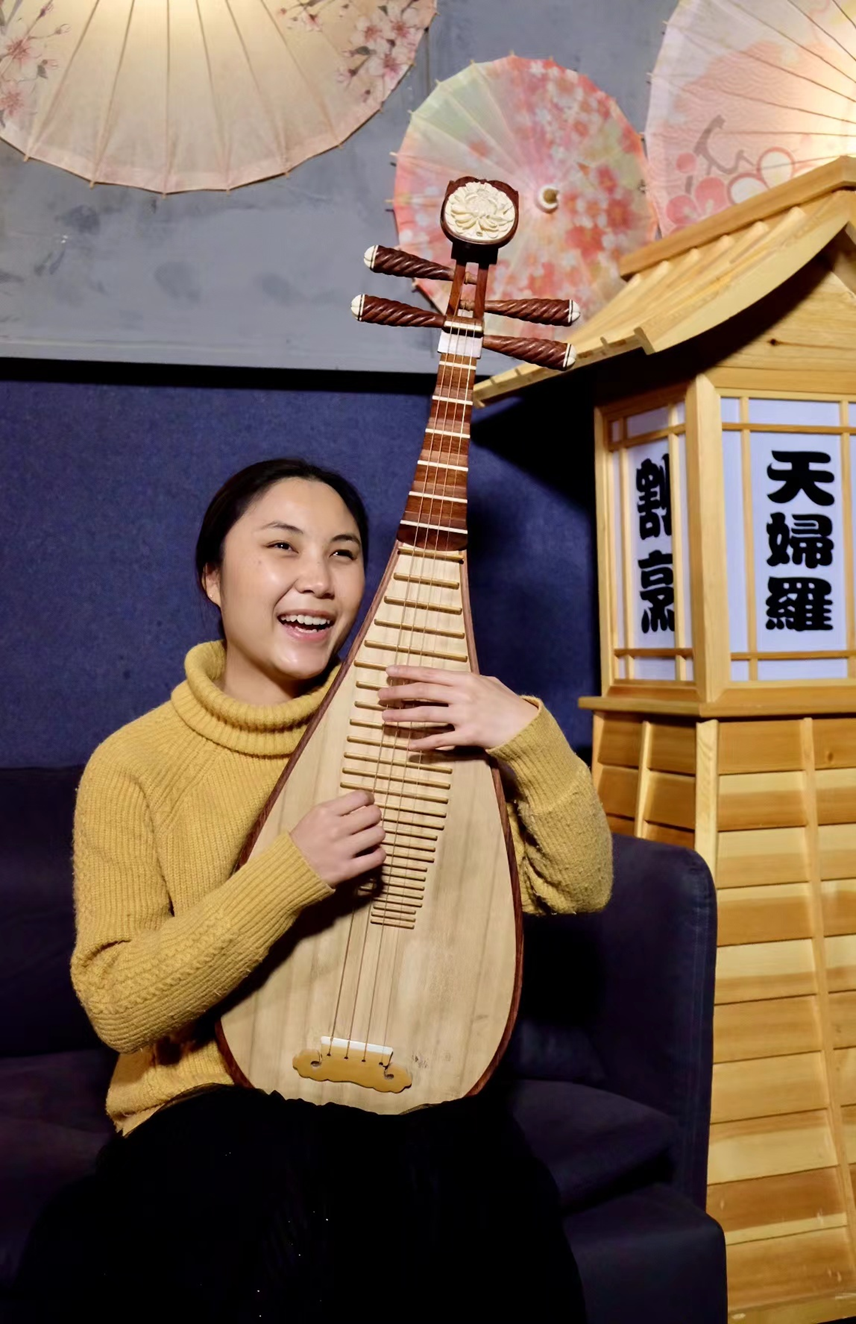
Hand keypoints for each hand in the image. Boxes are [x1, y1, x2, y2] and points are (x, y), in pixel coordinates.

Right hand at [290, 791, 384, 887]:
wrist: (286, 871)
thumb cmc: (302, 842)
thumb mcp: (313, 817)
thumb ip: (336, 810)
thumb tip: (363, 804)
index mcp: (326, 812)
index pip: (360, 797)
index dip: (369, 799)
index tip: (369, 804)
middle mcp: (336, 828)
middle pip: (373, 814)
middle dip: (374, 817)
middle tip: (370, 823)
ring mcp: (342, 849)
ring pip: (379, 834)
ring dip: (377, 836)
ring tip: (370, 839)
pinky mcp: (347, 869)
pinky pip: (377, 858)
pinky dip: (379, 854)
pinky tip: (372, 853)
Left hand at [378, 667, 536, 752]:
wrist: (525, 727)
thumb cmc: (507, 703)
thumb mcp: (489, 682)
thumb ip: (467, 680)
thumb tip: (448, 677)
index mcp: (465, 679)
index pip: (430, 673)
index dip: (408, 672)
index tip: (389, 671)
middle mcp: (462, 695)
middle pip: (423, 692)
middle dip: (398, 692)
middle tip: (379, 695)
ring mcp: (464, 715)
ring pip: (426, 715)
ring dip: (403, 716)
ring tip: (385, 717)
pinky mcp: (467, 735)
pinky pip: (440, 739)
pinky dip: (423, 742)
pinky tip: (408, 745)